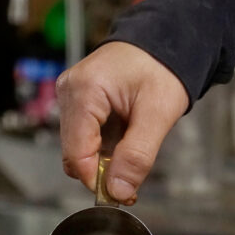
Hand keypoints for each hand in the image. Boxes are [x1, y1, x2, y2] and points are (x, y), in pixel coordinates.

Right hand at [56, 41, 188, 202]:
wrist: (166, 40)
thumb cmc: (163, 67)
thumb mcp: (158, 114)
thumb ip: (137, 155)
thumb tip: (117, 191)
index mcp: (84, 90)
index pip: (76, 154)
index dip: (97, 180)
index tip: (121, 194)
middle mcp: (69, 91)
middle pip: (74, 153)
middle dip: (101, 171)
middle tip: (134, 175)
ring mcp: (71, 95)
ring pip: (79, 147)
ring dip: (105, 159)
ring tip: (135, 148)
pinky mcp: (78, 100)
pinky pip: (85, 135)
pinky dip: (105, 146)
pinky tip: (126, 138)